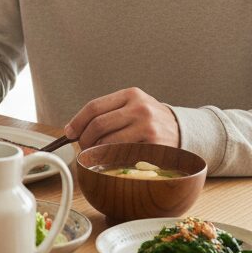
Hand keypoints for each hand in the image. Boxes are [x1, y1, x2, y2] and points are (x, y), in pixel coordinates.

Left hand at [65, 88, 179, 148]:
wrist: (183, 130)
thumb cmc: (149, 120)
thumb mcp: (132, 106)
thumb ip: (107, 112)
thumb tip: (72, 129)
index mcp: (131, 95)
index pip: (94, 107)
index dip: (77, 122)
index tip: (69, 132)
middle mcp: (140, 108)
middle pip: (98, 125)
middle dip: (84, 139)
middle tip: (83, 146)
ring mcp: (148, 127)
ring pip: (108, 142)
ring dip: (96, 151)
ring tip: (96, 153)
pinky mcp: (154, 145)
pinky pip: (123, 154)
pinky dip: (112, 158)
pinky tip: (112, 158)